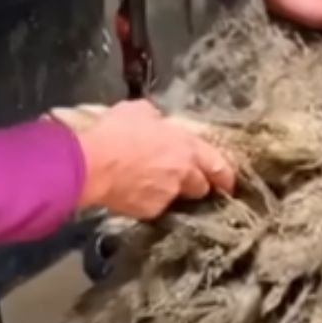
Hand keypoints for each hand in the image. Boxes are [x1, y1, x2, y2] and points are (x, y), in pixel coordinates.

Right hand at [75, 101, 234, 218]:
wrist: (93, 163)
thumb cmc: (116, 131)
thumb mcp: (140, 111)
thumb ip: (156, 118)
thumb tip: (156, 121)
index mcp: (188, 146)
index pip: (217, 164)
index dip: (224, 175)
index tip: (227, 183)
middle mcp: (184, 172)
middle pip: (201, 186)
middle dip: (196, 185)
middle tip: (185, 182)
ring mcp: (168, 194)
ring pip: (176, 198)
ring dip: (169, 193)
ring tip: (150, 186)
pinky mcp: (150, 211)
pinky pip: (152, 207)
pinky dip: (146, 202)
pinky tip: (131, 193)